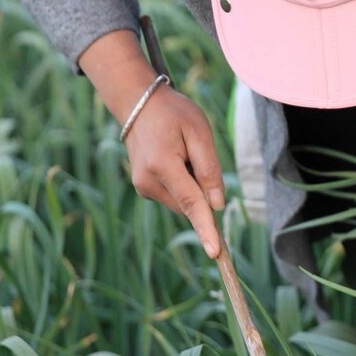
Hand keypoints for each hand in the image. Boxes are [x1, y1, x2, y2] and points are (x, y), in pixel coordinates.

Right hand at [79, 29, 225, 259]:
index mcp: (162, 166)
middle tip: (194, 151)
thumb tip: (217, 205)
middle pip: (191, 203)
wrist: (139, 104)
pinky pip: (177, 195)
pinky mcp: (145, 188)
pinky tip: (175, 158)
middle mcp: (148, 182)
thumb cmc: (174, 114)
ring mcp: (143, 187)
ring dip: (193, 184)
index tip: (215, 252)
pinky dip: (184, 183)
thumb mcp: (199, 132)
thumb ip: (210, 169)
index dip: (206, 228)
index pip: (191, 203)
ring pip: (185, 201)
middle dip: (203, 188)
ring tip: (181, 151)